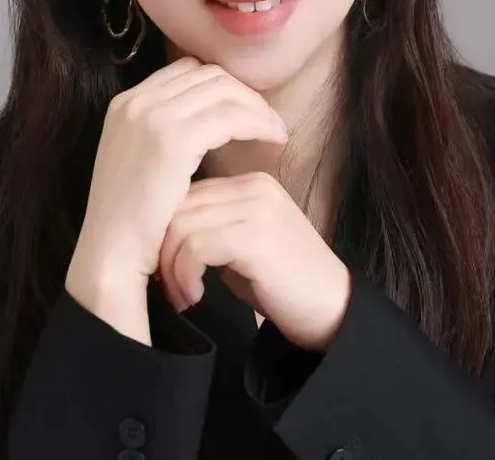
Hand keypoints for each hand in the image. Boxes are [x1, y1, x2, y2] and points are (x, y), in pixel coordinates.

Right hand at [66, 57, 288, 336]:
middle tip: (269, 120)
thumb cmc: (134, 222)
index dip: (223, 88)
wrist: (110, 256)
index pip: (188, 72)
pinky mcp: (172, 140)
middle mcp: (136, 101)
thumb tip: (210, 118)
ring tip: (276, 132)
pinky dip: (257, 122)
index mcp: (126, 103)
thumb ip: (166, 133)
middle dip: (244, 94)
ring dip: (257, 107)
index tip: (246, 110)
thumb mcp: (141, 162)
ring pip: (223, 90)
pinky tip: (273, 140)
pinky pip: (230, 116)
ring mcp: (151, 117)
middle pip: (208, 75)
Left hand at [157, 171, 351, 351]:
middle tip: (171, 288)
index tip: (168, 270)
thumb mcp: (241, 246)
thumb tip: (160, 234)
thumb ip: (210, 228)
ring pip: (181, 225)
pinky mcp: (257, 236)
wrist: (333, 311)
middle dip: (163, 251)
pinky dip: (185, 275)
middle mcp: (255, 186)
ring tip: (184, 296)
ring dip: (172, 269)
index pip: (185, 193)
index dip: (166, 233)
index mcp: (251, 183)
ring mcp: (257, 208)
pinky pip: (196, 246)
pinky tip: (195, 297)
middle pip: (177, 205)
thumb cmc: (283, 285)